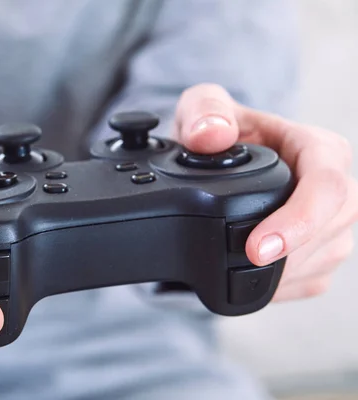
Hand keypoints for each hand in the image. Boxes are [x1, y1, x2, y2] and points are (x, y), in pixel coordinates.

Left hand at [174, 84, 357, 301]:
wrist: (212, 164)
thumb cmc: (216, 133)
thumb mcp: (201, 107)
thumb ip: (204, 111)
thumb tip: (211, 135)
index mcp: (315, 147)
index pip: (326, 185)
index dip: (298, 219)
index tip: (258, 248)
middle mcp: (334, 186)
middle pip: (331, 227)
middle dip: (286, 254)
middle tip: (240, 265)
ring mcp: (332, 223)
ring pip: (324, 258)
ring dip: (281, 272)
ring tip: (236, 265)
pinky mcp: (321, 252)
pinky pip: (310, 279)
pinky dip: (279, 285)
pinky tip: (250, 275)